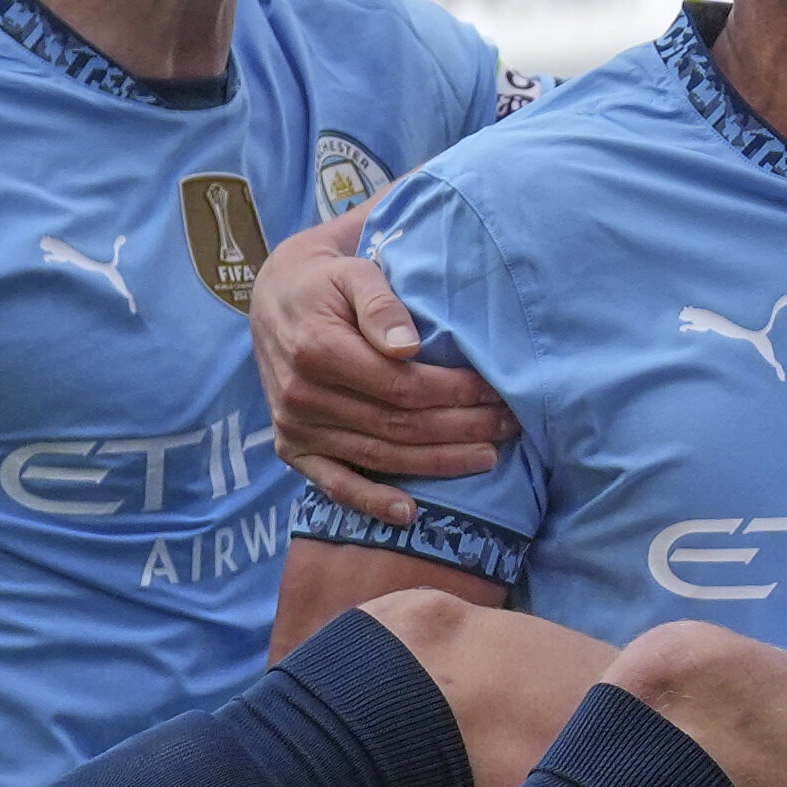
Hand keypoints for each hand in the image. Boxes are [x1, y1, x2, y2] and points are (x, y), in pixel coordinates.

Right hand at [252, 210, 507, 522]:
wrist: (278, 299)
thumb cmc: (328, 283)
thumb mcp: (354, 273)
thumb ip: (382, 304)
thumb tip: (408, 347)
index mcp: (317, 350)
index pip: (400, 386)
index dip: (453, 393)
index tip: (494, 391)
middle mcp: (302, 396)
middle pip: (397, 426)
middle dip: (460, 428)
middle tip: (508, 425)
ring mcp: (295, 427)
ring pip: (380, 456)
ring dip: (438, 463)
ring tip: (489, 456)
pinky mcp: (292, 448)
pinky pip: (335, 484)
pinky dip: (372, 502)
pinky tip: (411, 513)